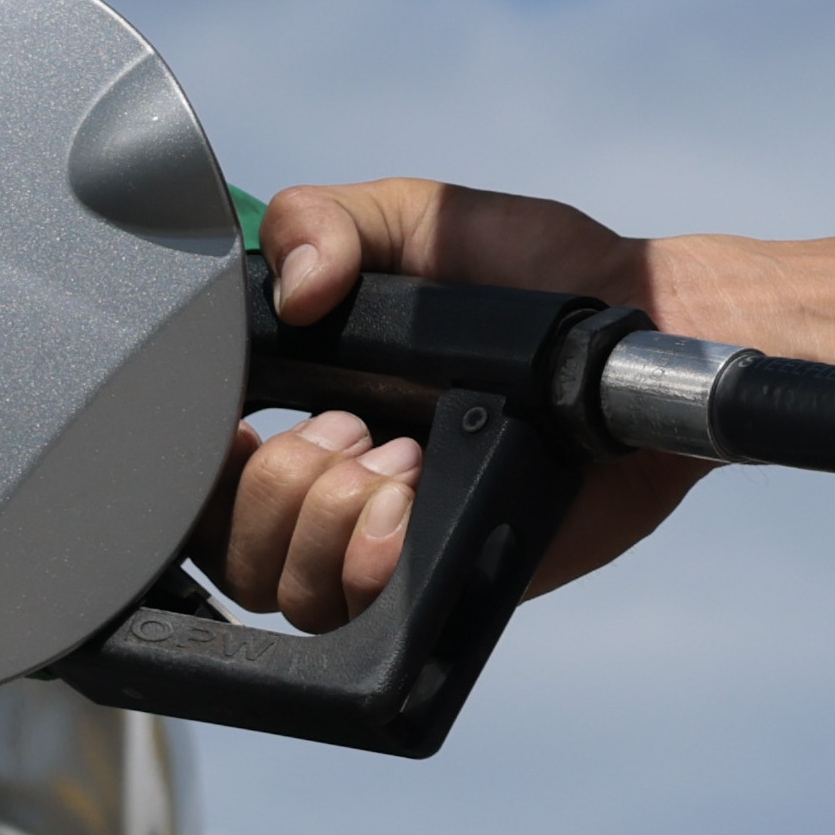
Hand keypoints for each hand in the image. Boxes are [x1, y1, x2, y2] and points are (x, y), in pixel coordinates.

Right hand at [193, 177, 705, 630]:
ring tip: (401, 456)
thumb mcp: (419, 218)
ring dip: (324, 517)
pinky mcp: (445, 580)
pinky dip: (365, 560)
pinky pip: (361, 616)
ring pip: (282, 590)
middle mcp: (343, 482)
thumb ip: (327, 218)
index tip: (233, 421)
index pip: (204, 474)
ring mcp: (392, 540)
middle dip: (269, 486)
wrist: (640, 325)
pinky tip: (411, 502)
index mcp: (313, 403)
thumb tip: (288, 288)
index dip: (194, 465)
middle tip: (351, 427)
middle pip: (229, 548)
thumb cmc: (538, 270)